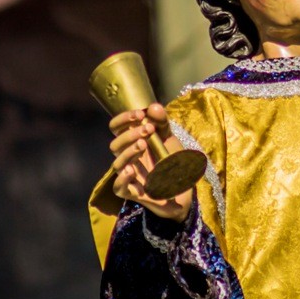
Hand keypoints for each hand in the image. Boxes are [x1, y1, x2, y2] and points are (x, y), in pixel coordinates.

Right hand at [109, 103, 192, 222]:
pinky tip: (132, 170)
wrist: (184, 187)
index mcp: (131, 142)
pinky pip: (118, 187)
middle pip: (115, 145)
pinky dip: (122, 178)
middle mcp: (127, 157)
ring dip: (129, 152)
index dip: (123, 119)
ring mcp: (128, 175)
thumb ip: (161, 122)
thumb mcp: (169, 138)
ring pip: (117, 164)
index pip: (116, 127)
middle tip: (148, 130)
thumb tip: (153, 106)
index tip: (140, 114)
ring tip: (143, 144)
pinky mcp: (132, 192)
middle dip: (130, 134)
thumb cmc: (171, 160)